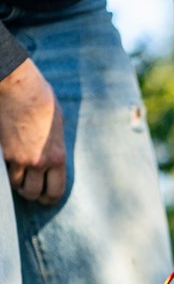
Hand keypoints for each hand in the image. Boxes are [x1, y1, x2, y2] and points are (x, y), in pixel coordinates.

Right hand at [0, 58, 65, 204]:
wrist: (18, 85)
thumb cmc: (41, 98)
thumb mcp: (58, 123)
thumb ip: (56, 143)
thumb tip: (54, 152)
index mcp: (57, 157)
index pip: (56, 191)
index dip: (50, 199)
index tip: (46, 199)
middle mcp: (38, 162)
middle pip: (34, 193)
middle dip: (32, 195)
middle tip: (29, 192)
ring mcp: (17, 157)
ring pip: (15, 184)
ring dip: (16, 183)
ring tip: (18, 179)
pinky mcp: (2, 151)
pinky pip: (3, 171)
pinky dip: (4, 171)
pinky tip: (7, 167)